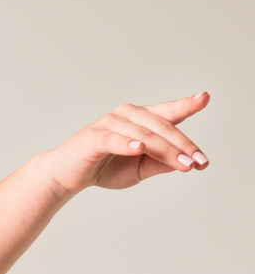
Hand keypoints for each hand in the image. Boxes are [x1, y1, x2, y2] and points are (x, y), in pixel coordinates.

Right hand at [43, 92, 211, 194]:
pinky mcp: (94, 137)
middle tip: (199, 162)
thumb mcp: (140, 169)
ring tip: (183, 164)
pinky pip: (114, 139)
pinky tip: (139, 147)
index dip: (187, 105)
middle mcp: (128, 115)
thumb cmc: (104, 167)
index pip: (168, 112)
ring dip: (165, 149)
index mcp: (142, 119)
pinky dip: (127, 143)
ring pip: (145, 135)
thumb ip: (161, 162)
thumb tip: (186, 161)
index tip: (204, 98)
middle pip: (162, 127)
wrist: (67, 175)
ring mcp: (110, 123)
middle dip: (183, 145)